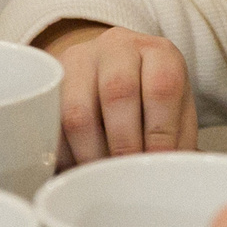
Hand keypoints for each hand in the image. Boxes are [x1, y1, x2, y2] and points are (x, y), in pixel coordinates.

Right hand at [43, 22, 198, 167]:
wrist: (109, 67)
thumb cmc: (148, 97)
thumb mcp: (174, 111)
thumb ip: (177, 142)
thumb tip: (173, 173)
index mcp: (159, 53)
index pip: (162, 87)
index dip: (160, 132)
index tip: (156, 164)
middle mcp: (118, 48)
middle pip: (118, 92)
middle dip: (123, 144)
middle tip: (126, 176)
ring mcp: (79, 60)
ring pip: (78, 110)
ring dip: (90, 153)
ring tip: (101, 178)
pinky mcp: (49, 80)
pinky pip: (49, 122)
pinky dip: (62, 152)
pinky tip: (75, 168)